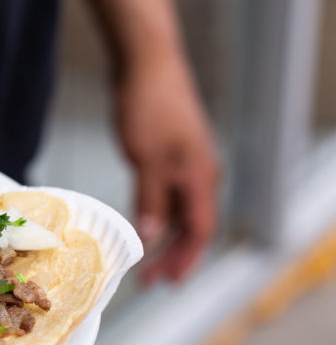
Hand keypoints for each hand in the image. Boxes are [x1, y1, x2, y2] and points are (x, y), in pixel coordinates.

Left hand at [113, 53, 220, 283]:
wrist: (148, 63)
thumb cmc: (148, 106)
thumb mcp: (145, 159)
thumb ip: (150, 199)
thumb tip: (151, 236)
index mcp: (199, 177)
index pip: (199, 230)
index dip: (183, 259)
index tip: (166, 282)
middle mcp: (200, 172)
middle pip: (193, 224)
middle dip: (174, 254)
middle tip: (151, 280)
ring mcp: (188, 161)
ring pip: (182, 210)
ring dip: (166, 236)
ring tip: (145, 259)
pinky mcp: (173, 151)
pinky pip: (172, 193)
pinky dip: (160, 213)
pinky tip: (142, 221)